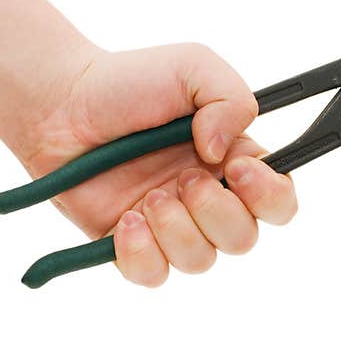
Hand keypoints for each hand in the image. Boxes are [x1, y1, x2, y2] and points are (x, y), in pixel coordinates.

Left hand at [14, 43, 297, 286]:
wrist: (61, 104)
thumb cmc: (128, 82)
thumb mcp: (193, 66)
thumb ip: (232, 99)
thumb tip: (222, 154)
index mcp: (233, 160)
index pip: (279, 200)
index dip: (269, 195)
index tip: (239, 168)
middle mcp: (207, 199)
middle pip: (244, 239)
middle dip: (216, 212)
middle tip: (184, 178)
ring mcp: (169, 226)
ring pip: (200, 261)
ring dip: (177, 229)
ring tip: (148, 196)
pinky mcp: (131, 245)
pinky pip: (154, 275)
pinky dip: (143, 253)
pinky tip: (126, 221)